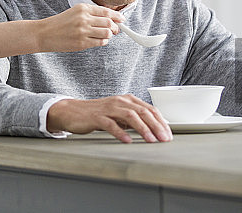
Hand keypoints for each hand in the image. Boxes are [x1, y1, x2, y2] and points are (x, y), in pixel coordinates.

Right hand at [36, 3, 124, 52]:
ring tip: (106, 35)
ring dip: (109, 35)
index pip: (106, 12)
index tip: (122, 19)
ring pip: (107, 33)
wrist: (45, 33)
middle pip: (109, 23)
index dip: (117, 16)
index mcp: (83, 8)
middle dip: (116, 27)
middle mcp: (84, 19)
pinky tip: (99, 40)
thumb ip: (91, 13)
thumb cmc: (60, 23)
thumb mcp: (75, 12)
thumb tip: (111, 18)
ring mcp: (83, 31)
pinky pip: (100, 42)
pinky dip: (103, 41)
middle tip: (116, 30)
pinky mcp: (82, 43)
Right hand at [47, 96, 172, 143]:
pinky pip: (111, 124)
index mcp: (127, 100)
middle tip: (164, 139)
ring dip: (143, 129)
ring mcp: (108, 109)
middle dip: (156, 126)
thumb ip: (133, 120)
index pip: (149, 109)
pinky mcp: (97, 117)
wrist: (72, 111)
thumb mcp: (119, 115)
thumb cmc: (97, 114)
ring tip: (151, 140)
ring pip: (130, 116)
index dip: (161, 122)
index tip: (168, 135)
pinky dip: (121, 132)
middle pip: (143, 111)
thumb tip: (153, 129)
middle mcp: (120, 102)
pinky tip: (128, 141)